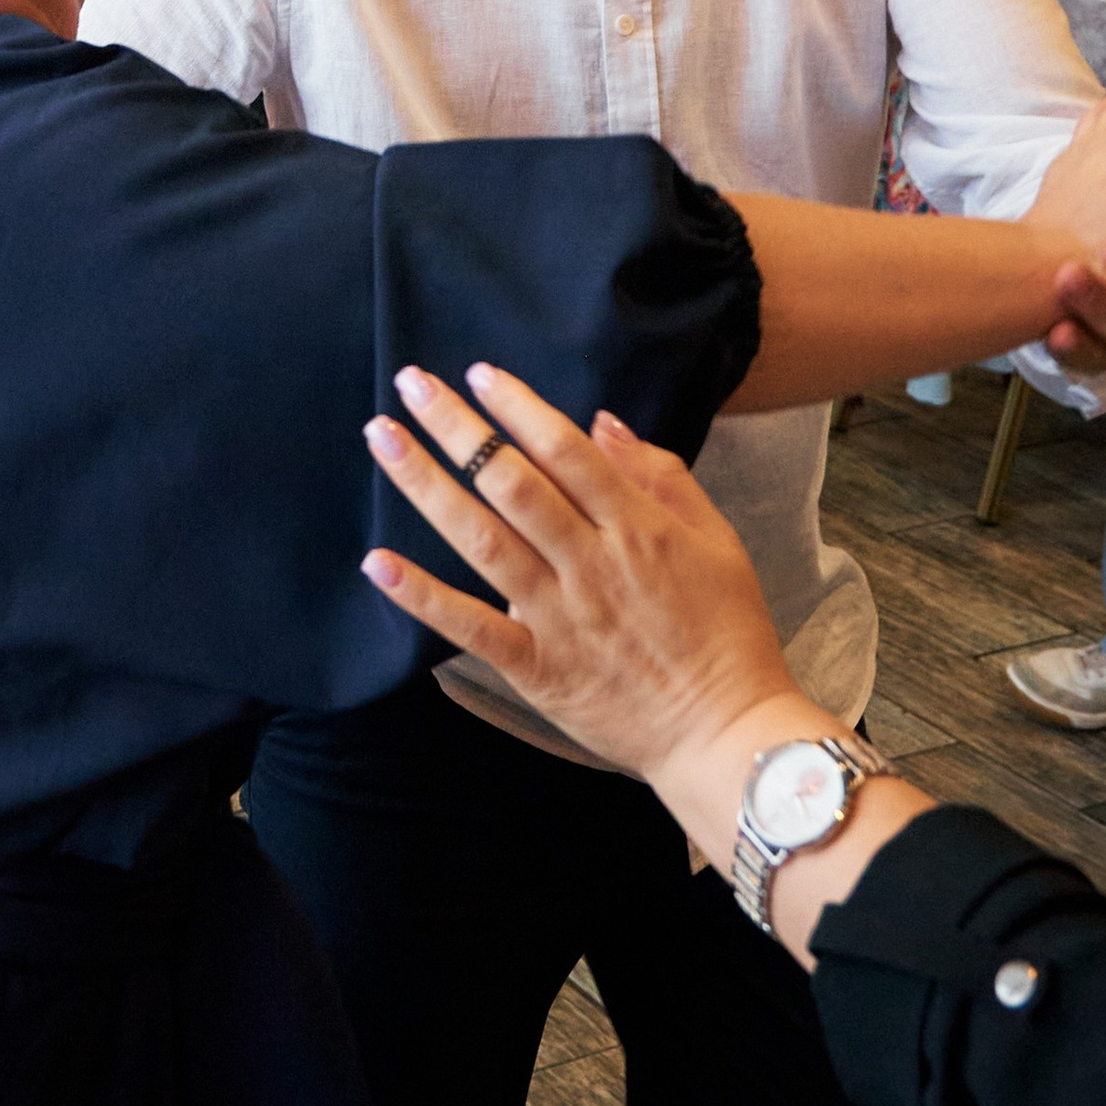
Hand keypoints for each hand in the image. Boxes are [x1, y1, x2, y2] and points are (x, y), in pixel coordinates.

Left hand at [362, 363, 937, 956]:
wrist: (726, 731)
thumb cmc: (727, 631)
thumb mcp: (718, 540)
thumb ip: (662, 477)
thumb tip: (601, 422)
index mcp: (637, 527)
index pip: (566, 451)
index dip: (518, 408)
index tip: (478, 373)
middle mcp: (590, 563)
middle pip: (512, 483)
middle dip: (458, 428)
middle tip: (411, 383)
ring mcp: (558, 616)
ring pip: (481, 539)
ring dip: (427, 486)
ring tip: (383, 438)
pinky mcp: (536, 667)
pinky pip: (470, 626)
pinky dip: (422, 596)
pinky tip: (378, 562)